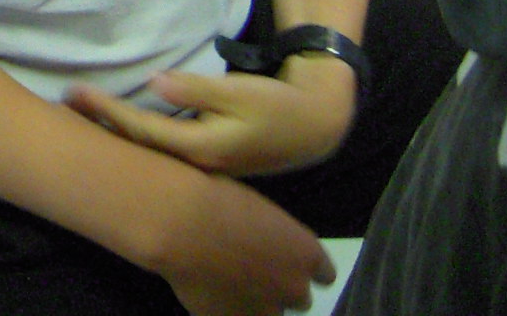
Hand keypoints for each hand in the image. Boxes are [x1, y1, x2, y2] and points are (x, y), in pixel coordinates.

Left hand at [67, 56, 356, 177]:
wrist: (314, 127)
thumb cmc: (277, 105)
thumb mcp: (241, 92)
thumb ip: (197, 90)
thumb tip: (156, 83)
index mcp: (201, 149)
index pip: (142, 131)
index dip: (106, 112)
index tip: (75, 94)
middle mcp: (195, 165)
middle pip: (137, 149)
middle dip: (99, 126)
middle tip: (63, 105)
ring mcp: (200, 167)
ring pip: (147, 154)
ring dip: (115, 134)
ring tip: (80, 117)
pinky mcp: (205, 161)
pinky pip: (161, 153)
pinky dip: (136, 139)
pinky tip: (119, 130)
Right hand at [148, 172, 335, 315]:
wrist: (182, 227)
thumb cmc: (220, 202)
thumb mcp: (261, 212)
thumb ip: (276, 240)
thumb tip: (269, 251)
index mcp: (307, 254)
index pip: (325, 275)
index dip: (302, 267)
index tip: (288, 260)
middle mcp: (294, 288)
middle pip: (301, 299)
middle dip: (281, 287)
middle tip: (255, 270)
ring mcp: (265, 311)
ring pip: (269, 313)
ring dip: (257, 302)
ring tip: (230, 281)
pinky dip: (227, 308)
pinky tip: (209, 286)